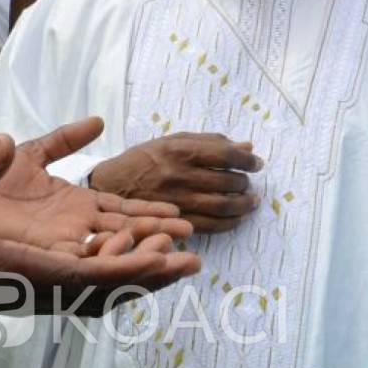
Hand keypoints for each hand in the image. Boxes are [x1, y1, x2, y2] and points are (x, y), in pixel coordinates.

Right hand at [0, 117, 200, 334]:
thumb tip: (3, 142)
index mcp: (15, 266)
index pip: (82, 277)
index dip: (126, 269)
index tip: (163, 259)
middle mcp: (35, 274)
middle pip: (103, 282)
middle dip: (147, 269)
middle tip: (189, 255)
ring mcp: (38, 268)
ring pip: (100, 275)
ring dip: (139, 263)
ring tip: (181, 245)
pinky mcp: (36, 258)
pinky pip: (86, 262)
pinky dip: (117, 252)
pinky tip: (144, 232)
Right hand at [89, 132, 262, 232]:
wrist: (111, 186)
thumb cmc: (144, 160)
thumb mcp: (172, 141)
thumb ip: (208, 142)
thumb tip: (247, 145)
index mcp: (179, 150)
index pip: (225, 154)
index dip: (246, 159)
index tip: (256, 163)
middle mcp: (179, 175)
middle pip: (226, 180)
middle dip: (245, 182)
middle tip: (249, 183)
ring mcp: (177, 200)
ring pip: (222, 205)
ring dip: (243, 204)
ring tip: (251, 201)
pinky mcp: (174, 221)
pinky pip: (211, 226)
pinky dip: (230, 223)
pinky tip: (237, 218)